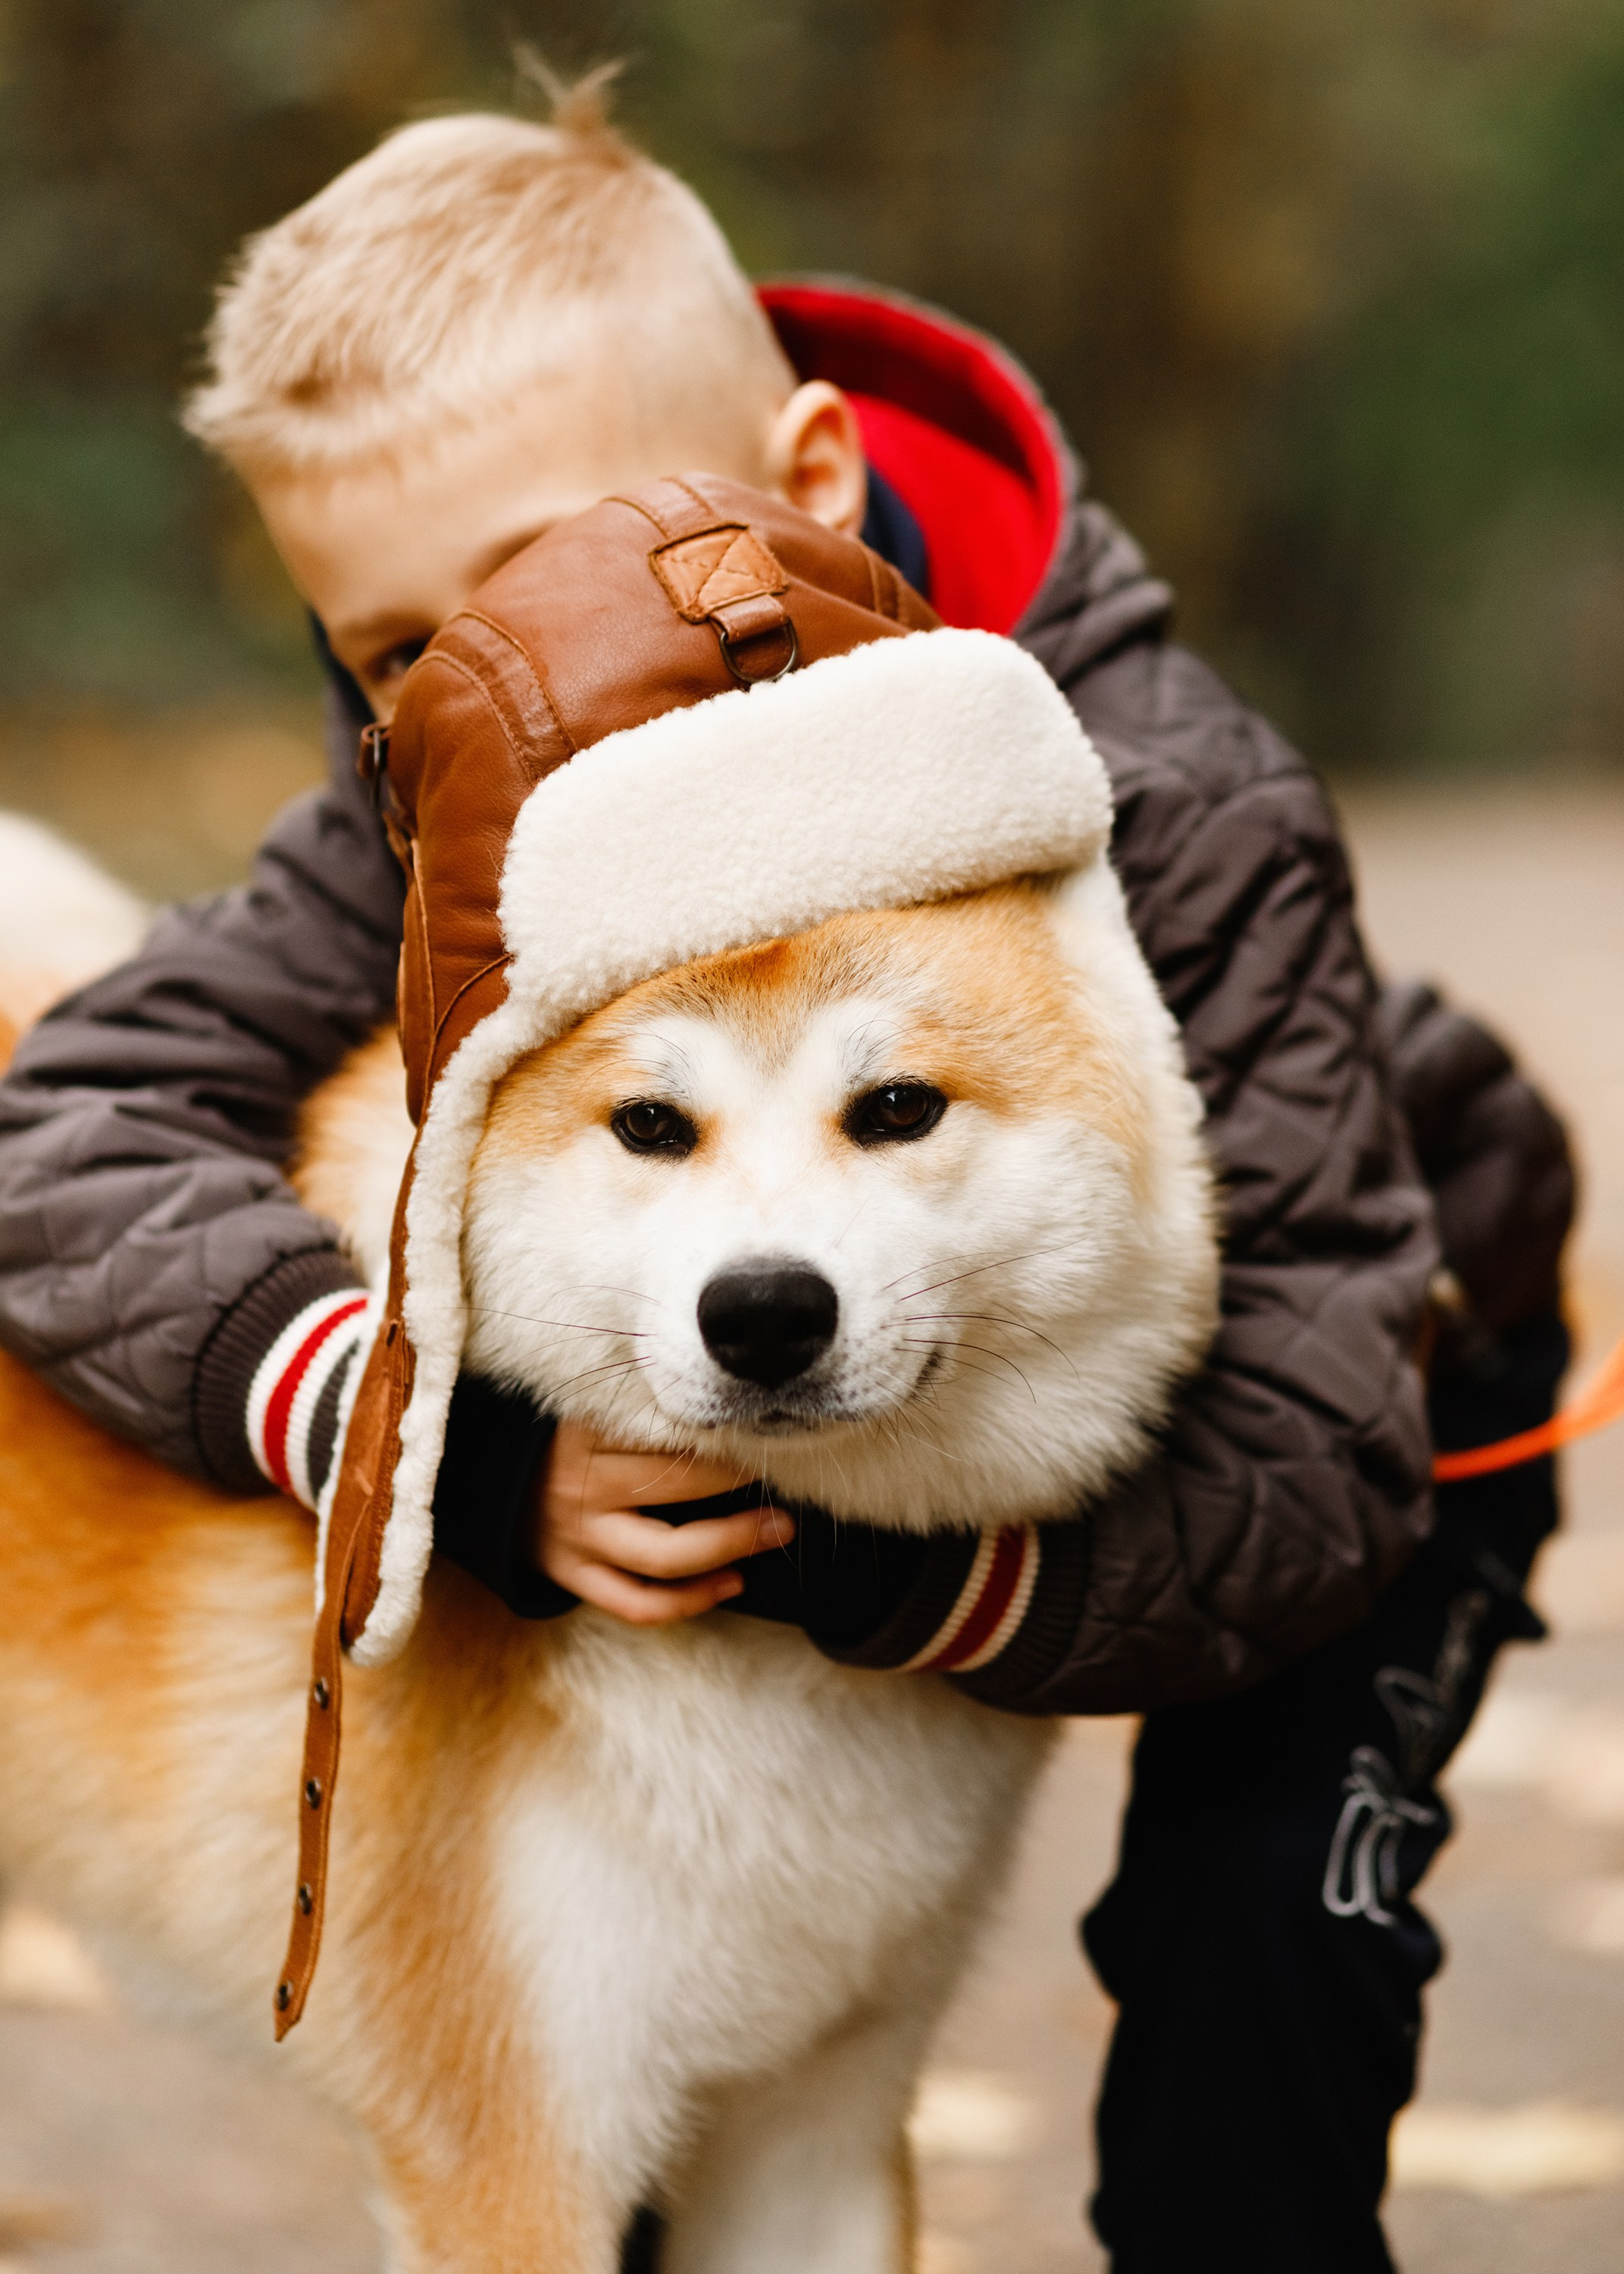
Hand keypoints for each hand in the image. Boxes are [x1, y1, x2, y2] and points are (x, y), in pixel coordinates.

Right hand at [536, 1418, 792, 1626]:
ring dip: (732, 1546)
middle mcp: (579, 1485)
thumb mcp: (588, 1404)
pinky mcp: (570, 1575)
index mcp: (586, 1430)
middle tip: (788, 1485)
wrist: (478, 1476)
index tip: (767, 1433)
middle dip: (743, 1490)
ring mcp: (574, 1537)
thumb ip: (642, 1405)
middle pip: (678, 1491)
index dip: (727, 1440)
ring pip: (665, 1556)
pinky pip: (637, 1603)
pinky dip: (691, 1601)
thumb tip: (730, 1409)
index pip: (672, 1436)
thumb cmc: (556, 1433)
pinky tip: (732, 1582)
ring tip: (778, 1532)